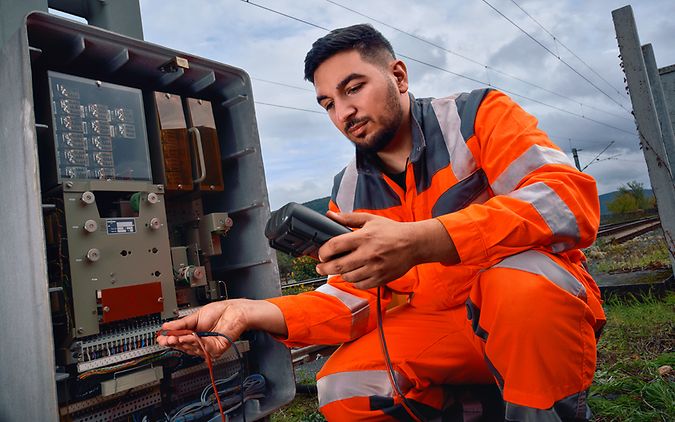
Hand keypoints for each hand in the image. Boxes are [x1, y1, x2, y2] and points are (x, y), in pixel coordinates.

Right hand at [156, 300, 247, 358]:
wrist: (234, 311)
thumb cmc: (220, 312)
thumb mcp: (196, 316)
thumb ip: (181, 324)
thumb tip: (167, 327)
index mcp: (194, 333)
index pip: (179, 339)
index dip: (170, 339)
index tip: (161, 338)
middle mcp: (200, 341)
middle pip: (184, 346)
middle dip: (174, 342)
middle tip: (165, 339)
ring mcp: (207, 346)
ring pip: (191, 348)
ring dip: (182, 342)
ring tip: (174, 338)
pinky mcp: (215, 349)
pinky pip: (202, 348)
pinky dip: (194, 343)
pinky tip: (187, 338)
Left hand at [316, 212, 459, 288]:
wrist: (414, 244)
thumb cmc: (392, 231)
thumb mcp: (370, 219)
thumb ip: (348, 218)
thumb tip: (330, 215)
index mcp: (364, 237)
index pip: (335, 246)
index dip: (323, 251)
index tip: (321, 253)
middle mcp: (368, 254)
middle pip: (338, 266)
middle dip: (324, 268)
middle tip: (320, 267)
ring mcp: (375, 268)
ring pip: (348, 277)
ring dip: (340, 274)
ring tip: (340, 268)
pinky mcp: (381, 278)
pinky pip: (360, 285)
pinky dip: (354, 281)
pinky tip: (354, 274)